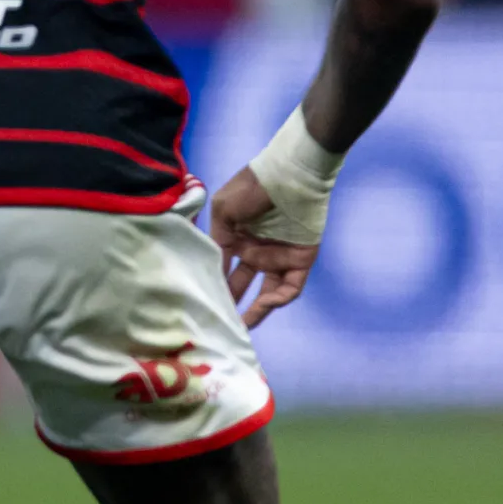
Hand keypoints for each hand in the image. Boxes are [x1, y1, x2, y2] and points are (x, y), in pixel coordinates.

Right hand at [207, 166, 318, 328]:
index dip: (213, 286)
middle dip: (231, 305)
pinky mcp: (301, 260)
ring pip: (267, 293)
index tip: (200, 304)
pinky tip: (267, 305)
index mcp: (236, 239)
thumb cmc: (252, 188)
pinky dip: (279, 298)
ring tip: (242, 328)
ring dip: (256, 311)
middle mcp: (256, 251)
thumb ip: (216, 238)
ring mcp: (279, 257)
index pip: (222, 269)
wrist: (291, 175)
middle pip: (242, 285)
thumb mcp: (222, 209)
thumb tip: (212, 267)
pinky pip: (290, 286)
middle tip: (219, 325)